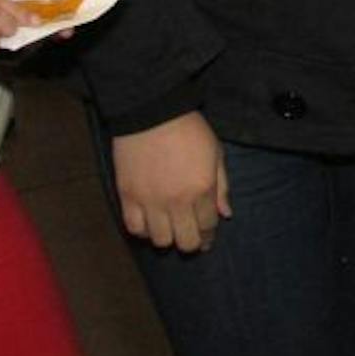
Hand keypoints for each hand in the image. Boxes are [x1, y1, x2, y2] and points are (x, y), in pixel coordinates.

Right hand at [111, 111, 230, 250]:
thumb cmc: (189, 130)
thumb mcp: (215, 153)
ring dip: (167, 237)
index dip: (209, 235)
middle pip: (187, 242)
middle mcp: (177, 201)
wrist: (152, 112)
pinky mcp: (128, 196)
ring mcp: (151, 201)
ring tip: (168, 228)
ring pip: (161, 241)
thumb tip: (226, 214)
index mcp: (202, 189)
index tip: (207, 236)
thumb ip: (222, 186)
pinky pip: (134, 228)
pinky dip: (143, 230)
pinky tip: (148, 222)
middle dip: (192, 242)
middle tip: (189, 235)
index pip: (208, 226)